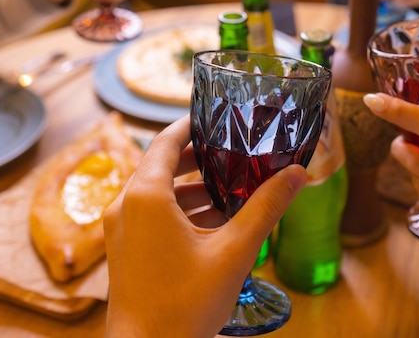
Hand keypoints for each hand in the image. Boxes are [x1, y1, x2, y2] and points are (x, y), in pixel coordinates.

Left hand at [103, 115, 307, 337]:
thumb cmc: (187, 302)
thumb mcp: (235, 250)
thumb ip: (267, 207)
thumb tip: (298, 174)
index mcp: (146, 196)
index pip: (165, 140)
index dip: (190, 124)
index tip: (215, 115)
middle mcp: (125, 205)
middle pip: (161, 164)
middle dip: (197, 157)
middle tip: (232, 150)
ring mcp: (121, 229)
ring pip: (157, 192)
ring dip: (191, 188)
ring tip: (230, 188)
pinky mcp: (125, 249)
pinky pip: (151, 214)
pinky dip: (180, 210)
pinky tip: (214, 222)